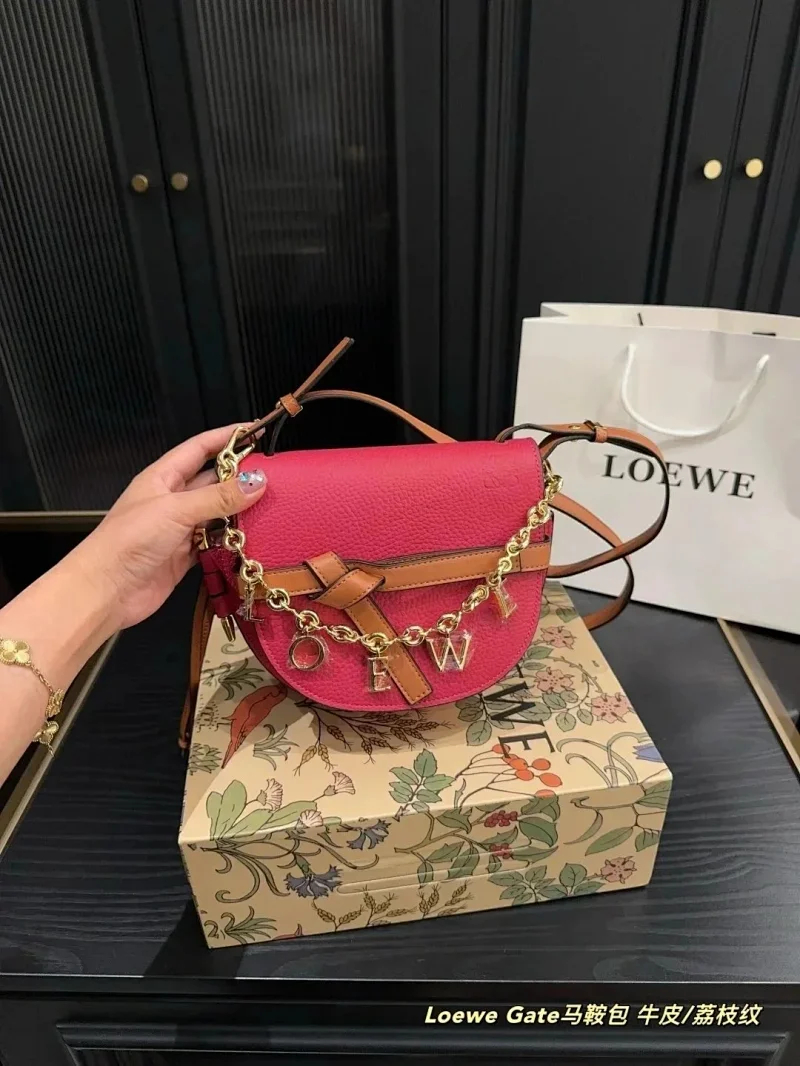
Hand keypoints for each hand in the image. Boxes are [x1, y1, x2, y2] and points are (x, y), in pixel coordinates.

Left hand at [74, 426, 265, 630]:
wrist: (106, 590)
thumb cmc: (130, 540)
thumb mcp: (176, 510)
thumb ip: (218, 497)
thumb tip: (258, 481)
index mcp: (162, 478)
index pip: (199, 448)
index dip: (227, 437)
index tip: (256, 431)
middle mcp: (171, 500)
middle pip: (212, 481)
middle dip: (240, 477)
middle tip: (274, 476)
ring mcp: (178, 529)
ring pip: (216, 513)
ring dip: (239, 511)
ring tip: (271, 507)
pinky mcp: (184, 556)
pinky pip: (214, 542)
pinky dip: (231, 540)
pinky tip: (252, 538)